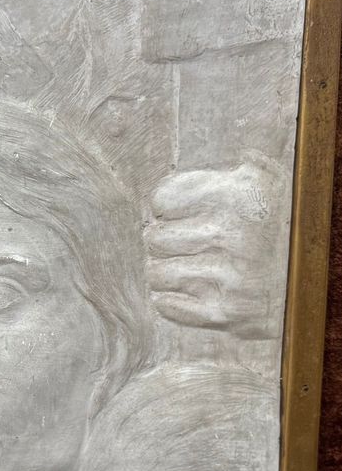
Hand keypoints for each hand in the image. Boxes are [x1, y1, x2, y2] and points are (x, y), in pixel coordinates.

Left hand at [144, 157, 289, 339]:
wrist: (315, 279)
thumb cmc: (280, 222)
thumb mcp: (268, 181)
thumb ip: (240, 166)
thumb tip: (229, 158)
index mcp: (241, 195)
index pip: (162, 200)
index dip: (165, 207)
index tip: (176, 213)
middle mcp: (237, 235)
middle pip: (155, 238)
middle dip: (162, 241)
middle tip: (180, 244)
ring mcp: (233, 277)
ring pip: (157, 273)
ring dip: (165, 271)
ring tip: (185, 267)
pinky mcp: (229, 312)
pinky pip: (169, 305)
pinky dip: (170, 300)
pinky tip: (188, 291)